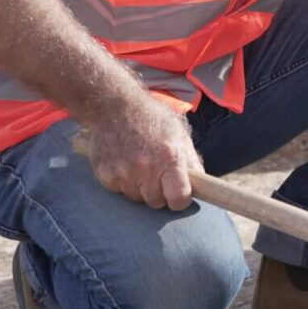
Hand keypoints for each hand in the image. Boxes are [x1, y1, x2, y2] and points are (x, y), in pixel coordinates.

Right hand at [79, 99, 201, 210]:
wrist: (114, 106)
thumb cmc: (151, 118)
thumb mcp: (178, 133)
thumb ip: (191, 161)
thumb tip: (201, 185)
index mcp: (169, 158)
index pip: (179, 199)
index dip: (181, 200)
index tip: (178, 194)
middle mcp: (146, 168)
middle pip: (156, 202)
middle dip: (159, 192)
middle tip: (155, 172)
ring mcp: (124, 173)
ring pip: (137, 198)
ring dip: (139, 187)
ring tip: (138, 163)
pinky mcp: (106, 175)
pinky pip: (119, 191)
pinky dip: (123, 181)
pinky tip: (124, 162)